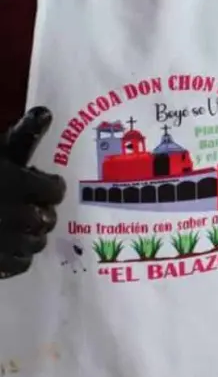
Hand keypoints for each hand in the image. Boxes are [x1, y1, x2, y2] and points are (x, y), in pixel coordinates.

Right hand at [0, 108, 66, 279]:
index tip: (47, 185)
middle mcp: (6, 213)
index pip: (52, 190)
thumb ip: (22, 135)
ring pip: (36, 243)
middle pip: (46, 219)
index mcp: (9, 182)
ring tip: (22, 226)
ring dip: (33, 234)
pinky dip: (18, 256)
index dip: (51, 187)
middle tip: (34, 207)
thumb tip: (45, 112)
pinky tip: (8, 244)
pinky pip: (18, 264)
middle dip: (43, 212)